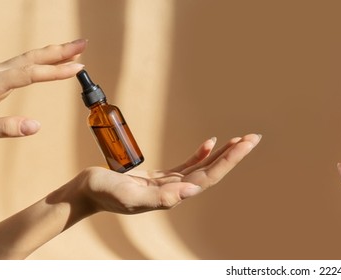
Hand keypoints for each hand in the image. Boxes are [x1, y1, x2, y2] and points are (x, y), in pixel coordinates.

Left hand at [0, 39, 86, 143]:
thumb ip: (5, 128)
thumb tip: (35, 126)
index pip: (29, 74)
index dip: (54, 71)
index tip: (77, 69)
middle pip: (32, 58)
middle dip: (59, 51)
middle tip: (83, 44)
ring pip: (29, 58)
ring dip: (53, 52)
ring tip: (77, 48)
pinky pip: (25, 65)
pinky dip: (43, 60)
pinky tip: (54, 61)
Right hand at [73, 134, 260, 215]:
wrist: (86, 193)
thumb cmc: (104, 194)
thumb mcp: (130, 196)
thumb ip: (160, 197)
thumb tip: (191, 191)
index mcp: (174, 195)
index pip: (209, 176)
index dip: (229, 160)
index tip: (246, 144)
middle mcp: (176, 191)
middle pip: (212, 170)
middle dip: (234, 154)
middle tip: (254, 137)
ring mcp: (170, 184)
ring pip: (204, 167)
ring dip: (223, 153)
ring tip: (241, 139)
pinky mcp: (161, 177)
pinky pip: (188, 165)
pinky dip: (201, 154)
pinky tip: (211, 143)